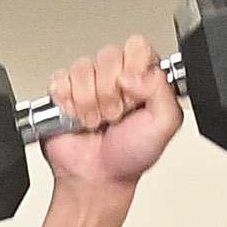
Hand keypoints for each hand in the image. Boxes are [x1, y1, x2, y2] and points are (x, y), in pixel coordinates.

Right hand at [40, 36, 184, 190]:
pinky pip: (60, 80)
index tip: (135, 97)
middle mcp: (115, 75)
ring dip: (90, 102)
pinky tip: (76, 119)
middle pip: (109, 55)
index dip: (134, 70)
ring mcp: (88, 83)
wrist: (97, 179)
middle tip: (115, 115)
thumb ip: (162, 90)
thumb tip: (134, 74)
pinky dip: (68, 104)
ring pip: (83, 69)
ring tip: (97, 120)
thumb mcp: (166, 124)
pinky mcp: (62, 93)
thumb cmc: (131, 155)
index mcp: (143, 75)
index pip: (137, 46)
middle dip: (111, 93)